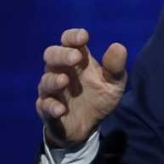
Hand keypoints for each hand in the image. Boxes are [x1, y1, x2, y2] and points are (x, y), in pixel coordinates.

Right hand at [35, 28, 127, 147]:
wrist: (89, 127)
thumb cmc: (99, 98)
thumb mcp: (114, 83)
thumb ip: (115, 67)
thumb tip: (118, 46)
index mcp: (77, 60)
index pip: (69, 41)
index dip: (73, 36)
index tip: (84, 37)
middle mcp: (61, 71)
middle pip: (51, 55)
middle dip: (62, 55)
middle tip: (76, 58)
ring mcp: (52, 90)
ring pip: (46, 80)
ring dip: (54, 80)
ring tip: (65, 81)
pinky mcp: (47, 110)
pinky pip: (45, 106)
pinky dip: (51, 107)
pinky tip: (61, 109)